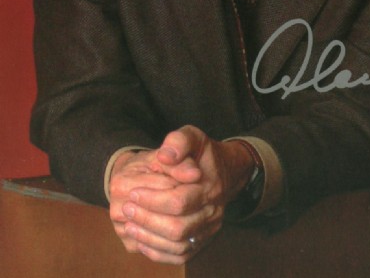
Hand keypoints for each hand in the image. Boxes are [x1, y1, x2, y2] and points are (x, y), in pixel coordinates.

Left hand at [109, 126, 254, 263]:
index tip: (132, 193)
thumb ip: (178, 142)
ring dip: (149, 237)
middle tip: (126, 209)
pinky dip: (157, 250)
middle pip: (178, 228)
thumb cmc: (201, 154)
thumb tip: (165, 156)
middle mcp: (213, 213)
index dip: (153, 200)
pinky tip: (141, 238)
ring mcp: (208, 230)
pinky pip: (178, 255)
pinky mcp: (200, 241)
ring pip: (177, 245)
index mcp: (211, 187)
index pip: (179, 202)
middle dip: (147, 220)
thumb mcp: (192, 136)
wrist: (222, 171)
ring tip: (129, 224)